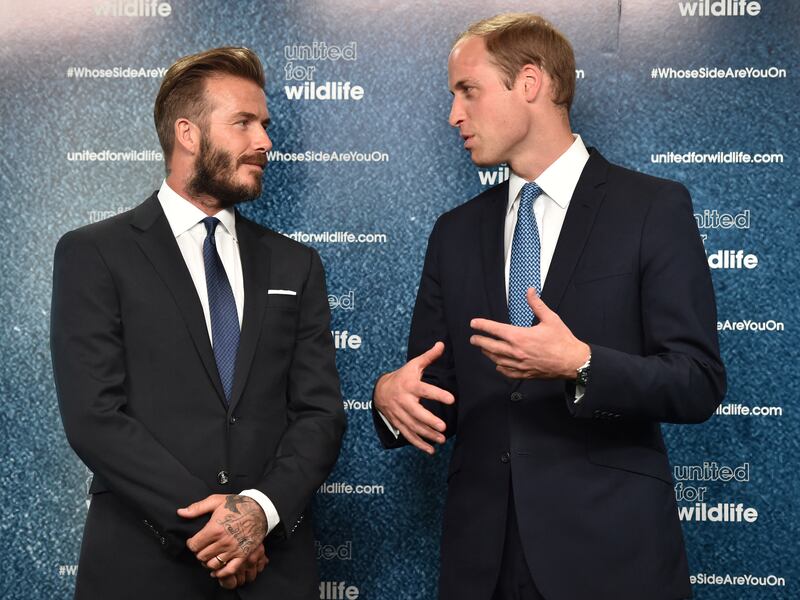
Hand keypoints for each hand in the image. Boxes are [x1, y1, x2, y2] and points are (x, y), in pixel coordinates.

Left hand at [177, 494, 267, 580]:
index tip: (194, 541)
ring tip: (209, 555)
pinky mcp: (243, 555)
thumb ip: (197, 508)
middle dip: (199, 552)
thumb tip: (180, 512)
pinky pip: (229, 570)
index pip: (194, 545)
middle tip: (202, 548)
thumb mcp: (216, 501)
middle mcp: (224, 541)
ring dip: (208, 562)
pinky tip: (216, 570)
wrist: (259, 509)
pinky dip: (221, 573)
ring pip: (212, 564)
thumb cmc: (237, 505)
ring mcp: (234, 550)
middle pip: (201, 556)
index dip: (191, 544)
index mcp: (215, 529)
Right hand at [374, 341, 454, 454]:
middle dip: (429, 421)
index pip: (425, 389)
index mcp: (409, 385)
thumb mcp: (414, 365)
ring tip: (442, 439)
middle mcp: (403, 401)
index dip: (438, 394)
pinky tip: (431, 450)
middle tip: (443, 427)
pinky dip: (419, 444)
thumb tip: (442, 344)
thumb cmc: (402, 376)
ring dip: (427, 435)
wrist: (380, 390)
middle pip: (416, 412)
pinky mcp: (399, 423)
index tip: (451, 399)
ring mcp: (399, 414)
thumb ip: (429, 357)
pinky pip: (408, 435)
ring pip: (413, 426)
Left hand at [470, 289, 589, 378]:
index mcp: (520, 337)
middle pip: (490, 346)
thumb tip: (530, 291)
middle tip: (473, 338)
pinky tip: (498, 364)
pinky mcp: (525, 373)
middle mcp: (516, 351)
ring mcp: (519, 364)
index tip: (474, 323)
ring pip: (496, 359)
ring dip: (488, 353)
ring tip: (483, 349)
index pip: (495, 329)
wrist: (572, 362)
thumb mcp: (550, 319)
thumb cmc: (563, 341)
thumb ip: (537, 304)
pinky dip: (500, 367)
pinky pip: (507, 372)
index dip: (482, 325)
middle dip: (479, 341)